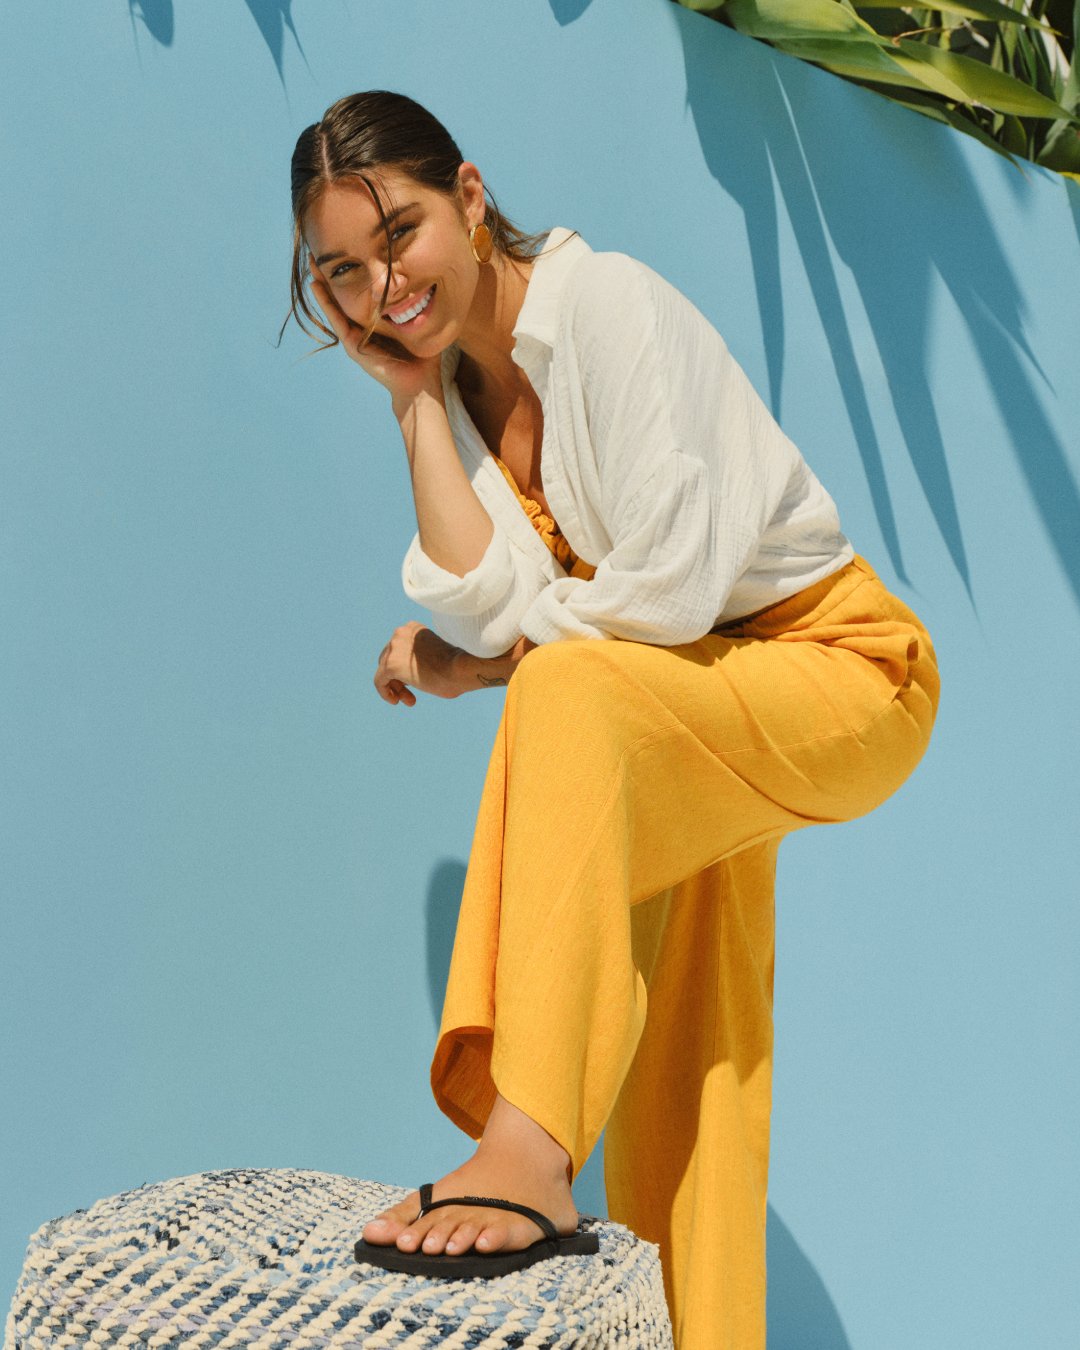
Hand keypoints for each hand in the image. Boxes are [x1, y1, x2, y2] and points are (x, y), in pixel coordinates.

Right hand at [307, 263, 443, 406]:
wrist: (420, 386)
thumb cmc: (424, 358)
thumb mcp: (422, 323)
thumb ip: (421, 304)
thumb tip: (435, 278)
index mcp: (377, 322)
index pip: (362, 293)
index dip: (354, 273)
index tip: (349, 249)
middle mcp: (362, 328)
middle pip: (344, 295)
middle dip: (334, 274)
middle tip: (322, 249)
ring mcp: (355, 337)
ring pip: (335, 305)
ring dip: (323, 283)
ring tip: (313, 262)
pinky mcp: (353, 346)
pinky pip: (337, 319)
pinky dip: (327, 302)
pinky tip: (317, 285)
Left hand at [374, 621, 462, 705]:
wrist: (461, 669)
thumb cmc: (457, 668)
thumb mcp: (437, 656)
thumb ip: (421, 660)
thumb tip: (413, 673)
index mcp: (414, 629)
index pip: (399, 650)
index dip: (405, 670)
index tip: (416, 684)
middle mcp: (400, 633)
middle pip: (389, 660)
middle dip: (399, 680)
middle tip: (411, 695)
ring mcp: (394, 647)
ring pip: (385, 671)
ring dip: (396, 688)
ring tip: (409, 700)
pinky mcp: (390, 664)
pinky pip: (379, 681)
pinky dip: (385, 692)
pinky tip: (396, 701)